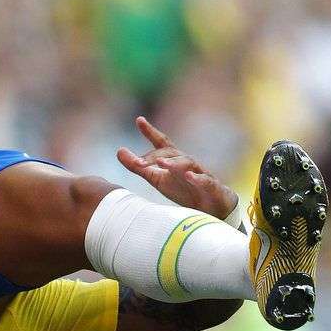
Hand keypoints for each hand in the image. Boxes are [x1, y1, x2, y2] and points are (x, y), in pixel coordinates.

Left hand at [116, 117, 237, 220]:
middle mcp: (186, 163)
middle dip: (155, 157)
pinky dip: (197, 178)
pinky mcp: (211, 186)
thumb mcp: (156, 179)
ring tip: (162, 164)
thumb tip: (118, 151)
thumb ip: (138, 166)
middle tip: (139, 164)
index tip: (139, 120)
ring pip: (188, 163)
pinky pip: (205, 180)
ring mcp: (200, 173)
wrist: (211, 210)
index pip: (161, 143)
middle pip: (171, 153)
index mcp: (173, 160)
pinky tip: (188, 176)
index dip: (150, 131)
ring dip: (174, 163)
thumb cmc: (183, 190)